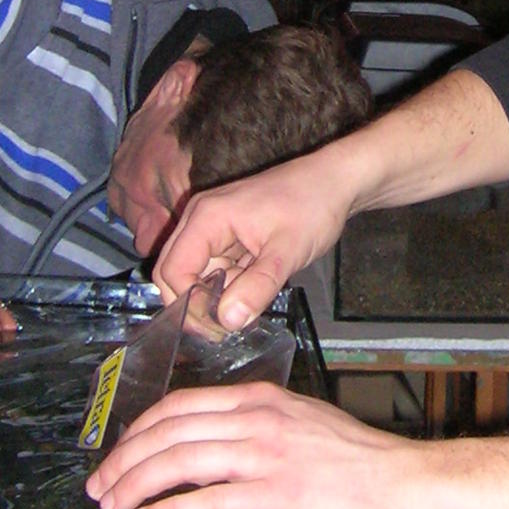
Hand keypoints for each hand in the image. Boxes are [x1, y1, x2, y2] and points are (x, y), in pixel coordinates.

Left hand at [86, 381, 414, 508]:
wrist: (400, 484)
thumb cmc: (356, 462)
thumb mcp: (298, 426)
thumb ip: (252, 432)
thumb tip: (207, 456)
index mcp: (260, 399)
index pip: (179, 406)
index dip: (138, 431)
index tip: (117, 455)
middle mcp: (256, 420)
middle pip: (168, 432)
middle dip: (124, 460)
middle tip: (100, 487)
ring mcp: (264, 457)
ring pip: (178, 462)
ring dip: (135, 486)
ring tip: (112, 508)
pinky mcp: (274, 496)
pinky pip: (205, 501)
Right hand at [151, 150, 355, 323]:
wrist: (335, 181)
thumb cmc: (313, 206)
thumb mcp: (287, 252)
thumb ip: (257, 287)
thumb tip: (227, 321)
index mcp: (207, 217)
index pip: (173, 271)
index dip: (188, 305)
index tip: (217, 328)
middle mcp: (201, 219)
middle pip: (174, 272)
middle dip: (197, 303)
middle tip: (229, 325)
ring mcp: (212, 225)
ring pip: (196, 274)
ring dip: (217, 294)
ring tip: (255, 296)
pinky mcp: (226, 234)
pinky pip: (214, 267)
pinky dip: (229, 283)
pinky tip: (256, 284)